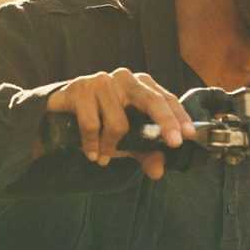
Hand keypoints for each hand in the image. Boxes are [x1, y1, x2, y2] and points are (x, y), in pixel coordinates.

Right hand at [46, 68, 195, 178]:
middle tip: (173, 143)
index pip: (166, 99)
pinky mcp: (80, 89)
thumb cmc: (100, 119)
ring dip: (111, 146)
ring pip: (118, 122)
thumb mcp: (126, 138)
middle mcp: (124, 79)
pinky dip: (92, 145)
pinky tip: (91, 152)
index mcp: (141, 85)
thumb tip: (158, 171)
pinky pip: (91, 124)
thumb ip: (145, 151)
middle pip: (151, 100)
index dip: (179, 117)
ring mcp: (101, 81)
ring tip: (104, 156)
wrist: (60, 110)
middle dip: (165, 122)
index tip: (188, 136)